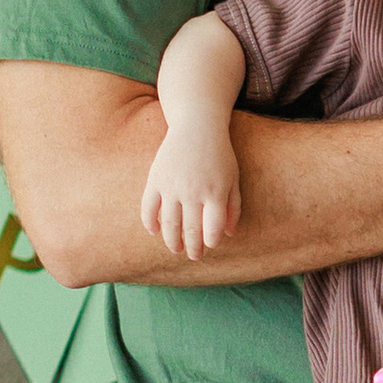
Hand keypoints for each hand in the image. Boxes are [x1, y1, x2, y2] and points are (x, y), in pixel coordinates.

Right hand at [140, 122, 241, 259]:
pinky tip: (155, 232)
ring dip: (172, 241)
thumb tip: (229, 234)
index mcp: (215, 192)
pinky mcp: (156, 179)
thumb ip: (234, 206)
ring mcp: (172, 186)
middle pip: (191, 230)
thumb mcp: (234, 178)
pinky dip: (150, 223)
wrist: (197, 125)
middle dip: (193, 248)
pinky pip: (148, 207)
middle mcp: (193, 191)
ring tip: (177, 249)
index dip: (211, 241)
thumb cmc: (219, 154)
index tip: (210, 244)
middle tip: (194, 256)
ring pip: (169, 224)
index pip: (212, 229)